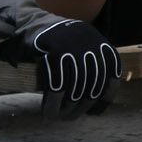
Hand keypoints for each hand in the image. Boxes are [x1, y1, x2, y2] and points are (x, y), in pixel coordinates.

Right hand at [0, 0, 119, 118]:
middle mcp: (89, 41)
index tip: (94, 112)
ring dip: (67, 107)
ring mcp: (72, 44)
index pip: (112, 72)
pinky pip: (56, 84)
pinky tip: (49, 111)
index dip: (106, 95)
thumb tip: (99, 106)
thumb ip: (91, 70)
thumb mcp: (79, 50)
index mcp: (98, 41)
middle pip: (93, 83)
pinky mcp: (54, 49)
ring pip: (75, 86)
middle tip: (70, 117)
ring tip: (60, 117)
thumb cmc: (54, 44)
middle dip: (82, 105)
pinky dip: (53, 102)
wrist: (28, 23)